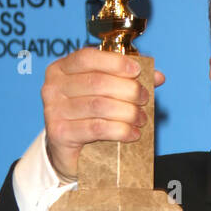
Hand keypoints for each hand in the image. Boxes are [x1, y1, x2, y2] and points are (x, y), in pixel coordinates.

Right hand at [40, 47, 165, 182]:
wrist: (69, 153)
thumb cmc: (87, 117)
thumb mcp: (106, 94)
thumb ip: (127, 81)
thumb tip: (157, 76)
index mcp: (61, 69)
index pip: (88, 57)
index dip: (115, 62)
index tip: (137, 70)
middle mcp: (53, 87)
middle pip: (97, 82)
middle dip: (128, 89)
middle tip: (144, 99)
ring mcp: (53, 110)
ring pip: (100, 105)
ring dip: (127, 112)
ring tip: (141, 118)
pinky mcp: (59, 133)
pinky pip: (97, 128)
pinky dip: (120, 130)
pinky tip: (133, 133)